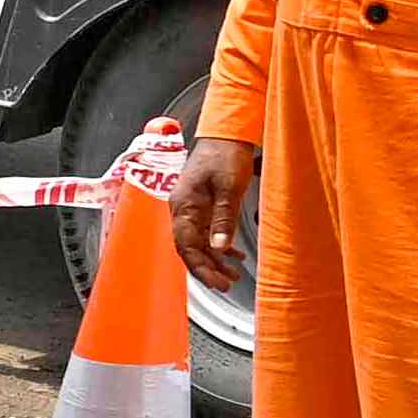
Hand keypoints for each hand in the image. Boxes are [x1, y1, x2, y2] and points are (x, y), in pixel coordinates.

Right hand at [168, 133, 263, 293]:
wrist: (227, 132)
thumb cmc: (225, 155)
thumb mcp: (229, 188)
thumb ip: (223, 218)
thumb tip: (219, 247)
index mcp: (183, 206)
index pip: (185, 246)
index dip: (200, 267)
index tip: (217, 282)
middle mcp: (183, 209)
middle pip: (190, 248)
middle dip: (207, 269)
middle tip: (226, 285)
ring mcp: (192, 208)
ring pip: (199, 242)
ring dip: (214, 260)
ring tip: (232, 275)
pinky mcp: (203, 204)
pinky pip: (207, 232)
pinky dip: (219, 245)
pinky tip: (234, 255)